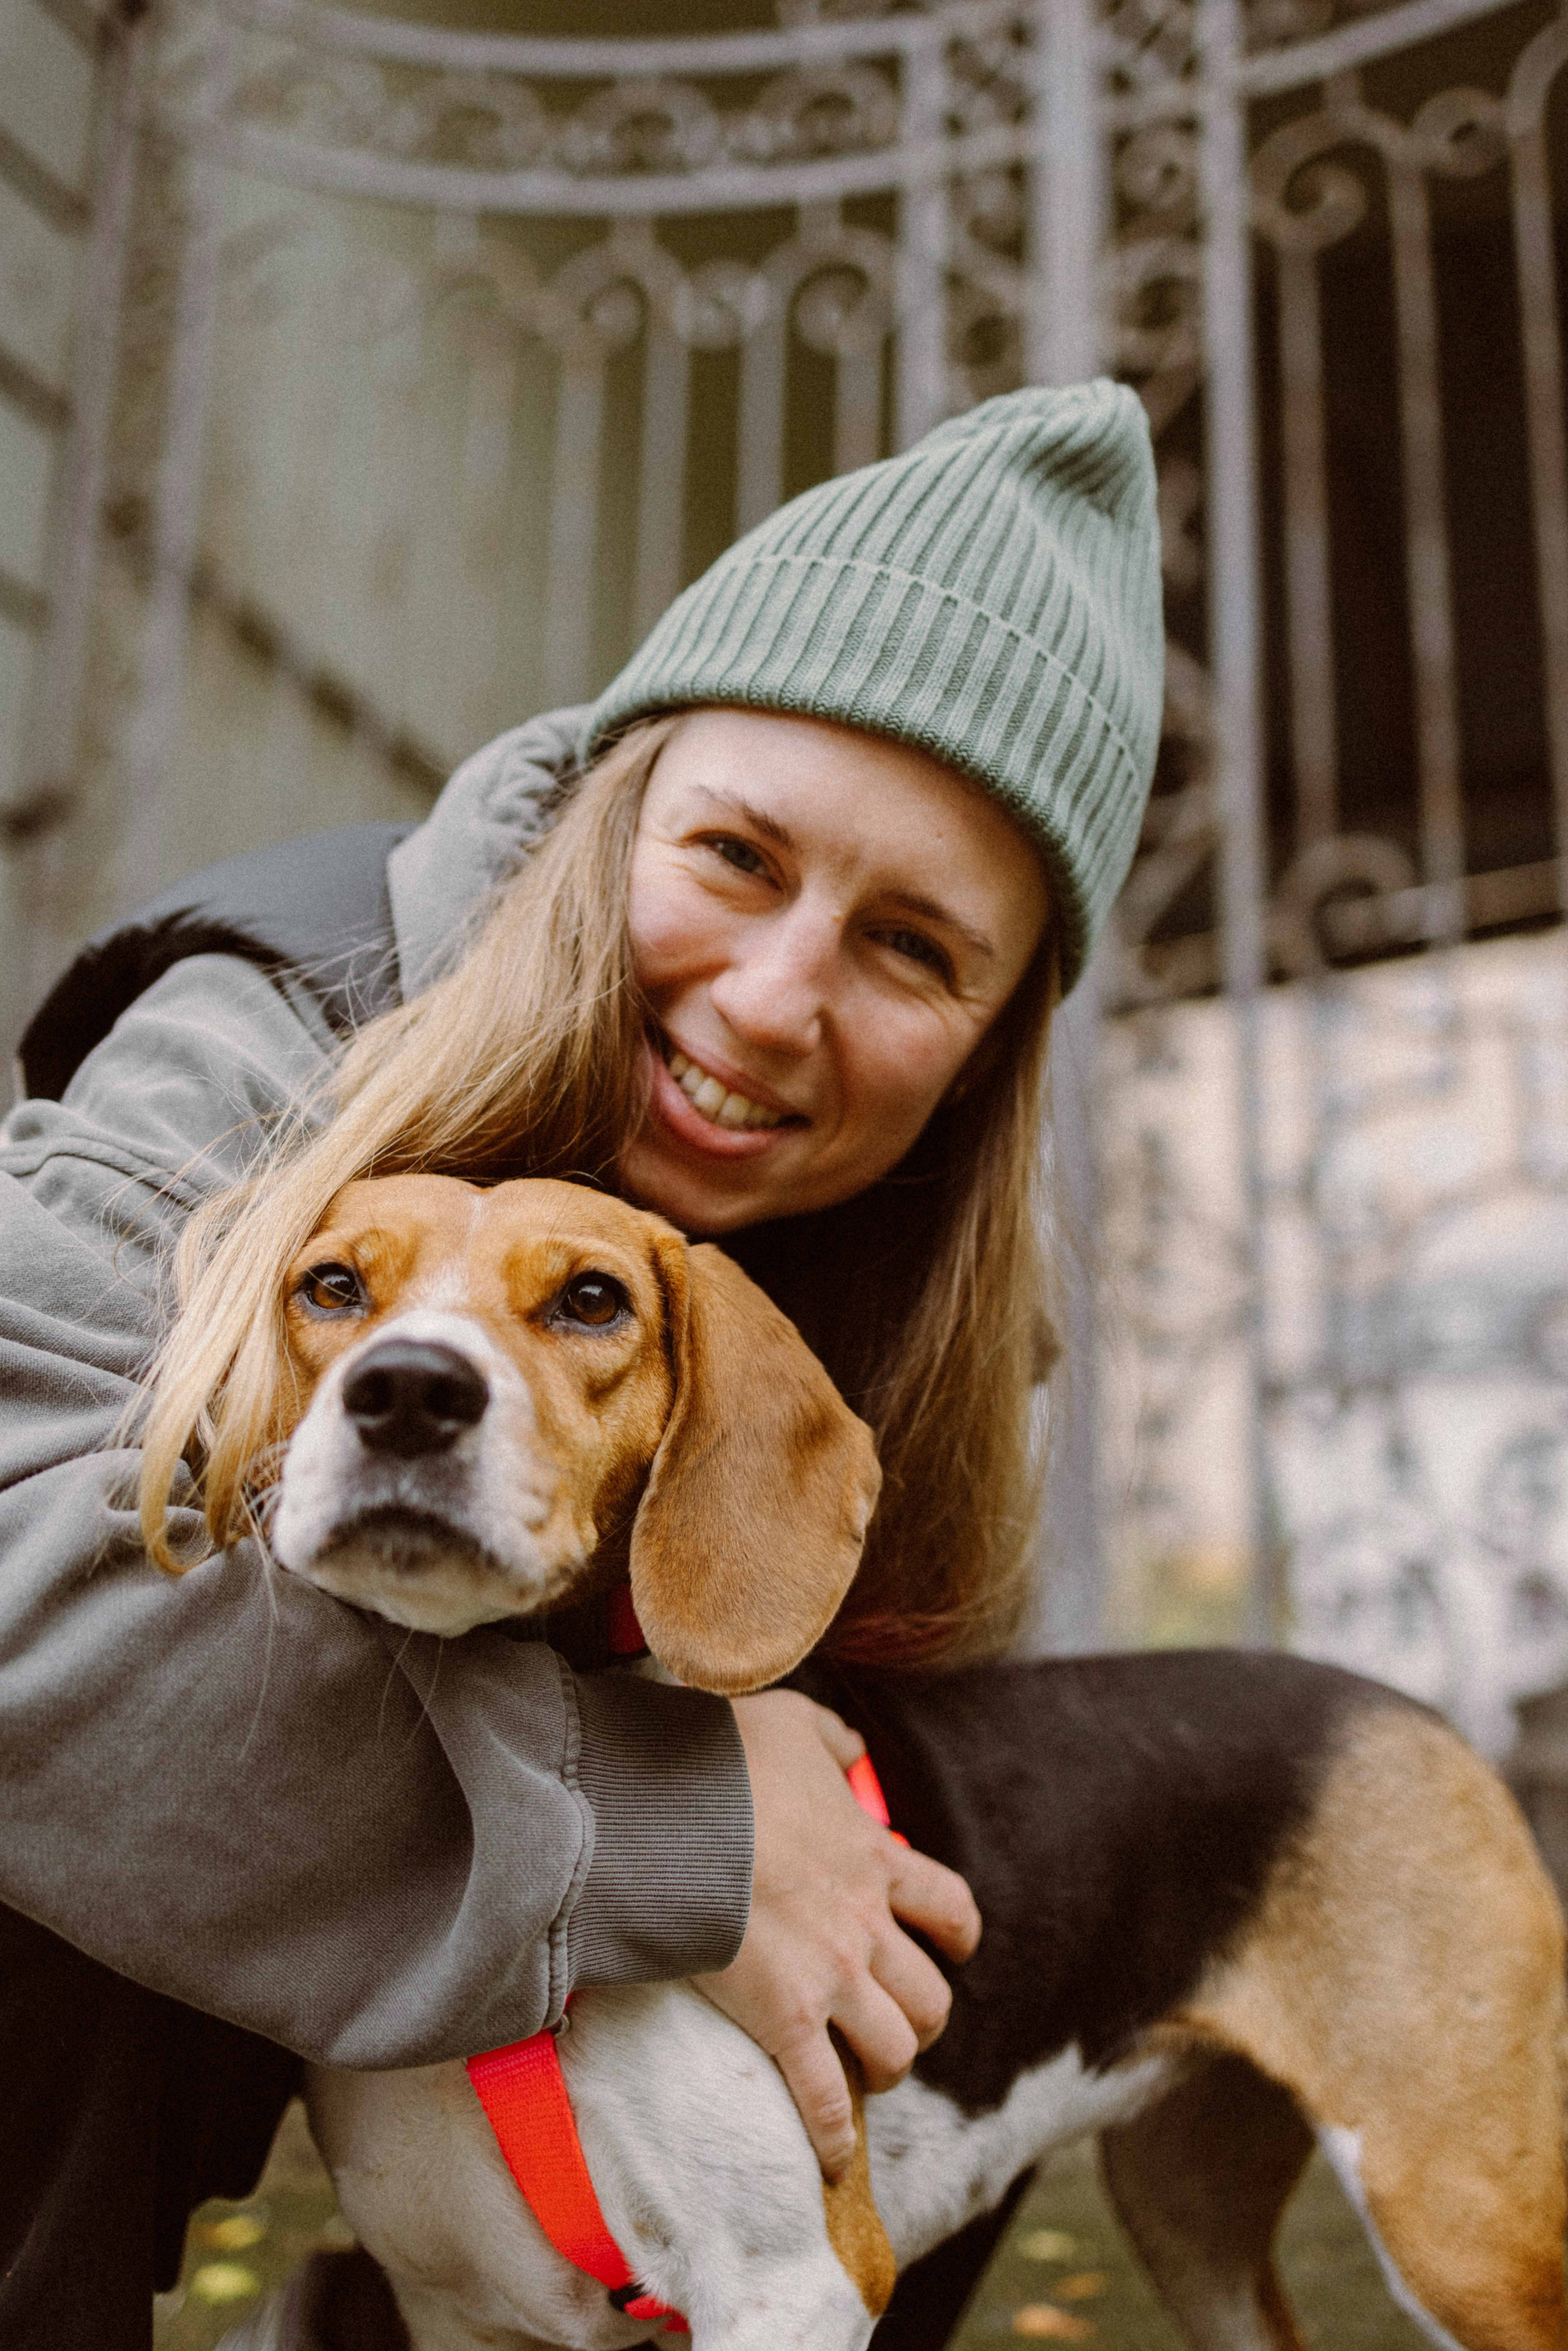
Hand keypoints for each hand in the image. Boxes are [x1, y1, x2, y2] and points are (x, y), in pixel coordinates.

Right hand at [694, 1689, 980, 2180]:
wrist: (676, 1811)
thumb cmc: (727, 1761)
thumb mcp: (791, 1722)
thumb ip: (831, 1738)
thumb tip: (851, 1746)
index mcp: (875, 1860)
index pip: (951, 1908)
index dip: (956, 1936)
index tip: (945, 1948)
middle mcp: (867, 1926)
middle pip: (933, 1997)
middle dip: (922, 2018)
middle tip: (893, 2023)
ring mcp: (832, 1977)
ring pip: (898, 2049)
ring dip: (884, 2068)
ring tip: (860, 2077)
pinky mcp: (787, 2019)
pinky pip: (827, 2099)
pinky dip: (834, 2136)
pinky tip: (831, 2159)